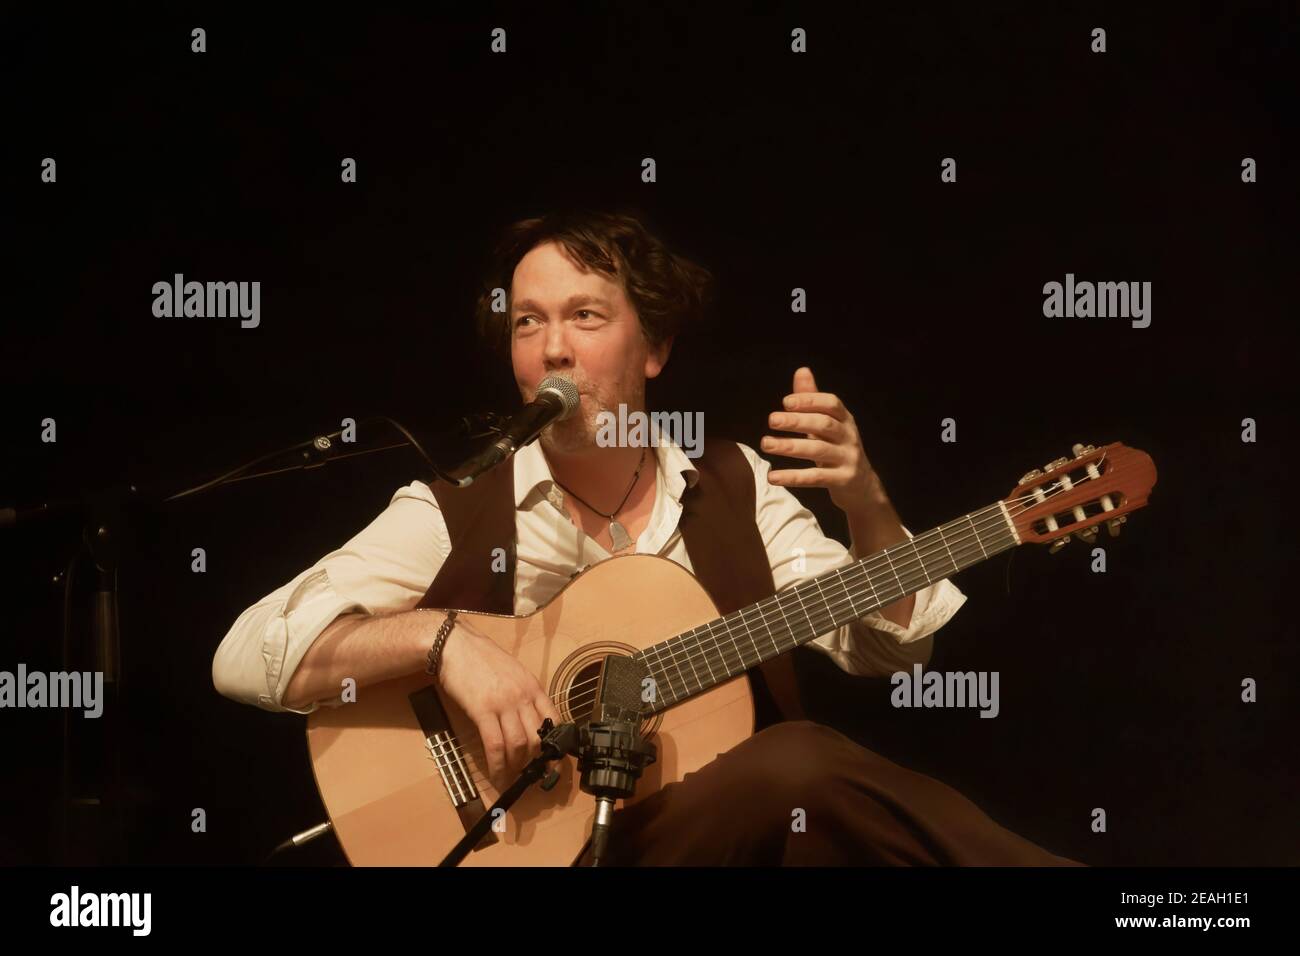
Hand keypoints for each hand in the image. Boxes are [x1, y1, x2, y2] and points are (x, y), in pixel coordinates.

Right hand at [434, 618, 562, 791]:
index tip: (551, 761)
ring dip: (515, 767)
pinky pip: (495, 745)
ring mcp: (504, 703)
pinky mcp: (483, 710)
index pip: (554, 719)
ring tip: (510, 778)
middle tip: (527, 774)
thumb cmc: (481, 658)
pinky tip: (496, 775)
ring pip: (519, 744)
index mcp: (533, 686)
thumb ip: (523, 694)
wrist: (456, 645)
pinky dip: (497, 765)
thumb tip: (526, 721)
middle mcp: (523, 696)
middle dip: (533, 761)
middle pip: (537, 737)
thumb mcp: (512, 672)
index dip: (554, 745)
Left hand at [761, 366, 884, 516]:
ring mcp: (848, 459)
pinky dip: (793, 477)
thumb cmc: (838, 449)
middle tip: (771, 420)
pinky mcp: (843, 480)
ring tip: (765, 444)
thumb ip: (813, 400)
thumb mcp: (827, 424)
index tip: (785, 402)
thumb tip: (801, 370)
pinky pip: (816, 478)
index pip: (831, 404)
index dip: (809, 401)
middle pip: (824, 424)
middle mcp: (849, 436)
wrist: (862, 487)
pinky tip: (773, 477)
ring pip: (818, 450)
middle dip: (797, 421)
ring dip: (789, 446)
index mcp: (845, 420)